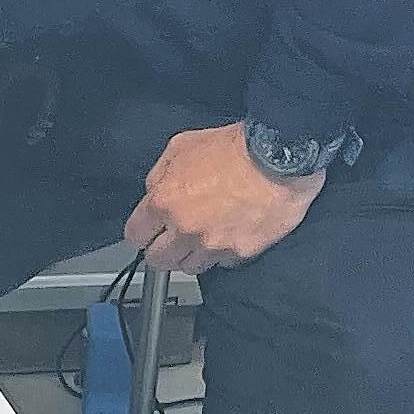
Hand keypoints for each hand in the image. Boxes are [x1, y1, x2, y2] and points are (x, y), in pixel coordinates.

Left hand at [123, 122, 323, 274]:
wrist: (278, 158)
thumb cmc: (234, 147)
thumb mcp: (181, 146)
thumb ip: (160, 175)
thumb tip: (154, 192)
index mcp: (165, 201)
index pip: (134, 235)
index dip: (139, 235)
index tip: (145, 235)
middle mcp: (185, 228)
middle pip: (158, 260)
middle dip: (160, 251)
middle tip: (169, 242)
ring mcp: (213, 244)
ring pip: (190, 267)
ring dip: (191, 255)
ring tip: (201, 238)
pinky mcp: (241, 252)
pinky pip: (223, 263)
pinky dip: (222, 253)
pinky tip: (228, 236)